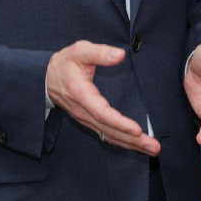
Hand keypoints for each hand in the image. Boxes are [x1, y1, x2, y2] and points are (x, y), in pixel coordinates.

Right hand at [45, 40, 160, 155]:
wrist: (46, 78)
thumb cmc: (65, 63)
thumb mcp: (79, 51)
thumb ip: (100, 52)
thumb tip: (120, 55)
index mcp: (81, 94)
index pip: (101, 112)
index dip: (119, 123)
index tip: (137, 129)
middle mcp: (83, 111)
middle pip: (109, 130)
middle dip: (133, 140)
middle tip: (154, 147)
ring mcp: (86, 119)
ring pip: (109, 136)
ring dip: (131, 145)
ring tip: (151, 149)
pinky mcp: (89, 121)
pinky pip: (106, 135)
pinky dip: (122, 142)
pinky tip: (136, 146)